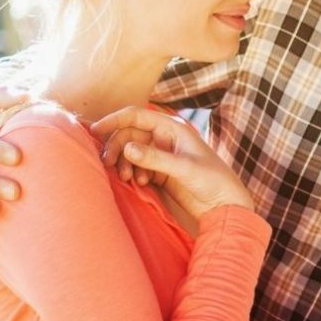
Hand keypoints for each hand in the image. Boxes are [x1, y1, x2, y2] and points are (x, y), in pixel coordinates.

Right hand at [89, 106, 254, 215]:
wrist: (225, 204)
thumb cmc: (212, 180)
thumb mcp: (184, 168)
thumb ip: (155, 158)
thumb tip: (126, 148)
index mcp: (172, 128)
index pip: (136, 116)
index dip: (114, 120)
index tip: (95, 130)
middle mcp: (164, 138)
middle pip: (128, 135)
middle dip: (116, 148)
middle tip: (109, 165)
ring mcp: (160, 155)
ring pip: (130, 152)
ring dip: (124, 163)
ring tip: (128, 179)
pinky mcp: (159, 172)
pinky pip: (136, 167)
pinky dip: (133, 174)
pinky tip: (142, 184)